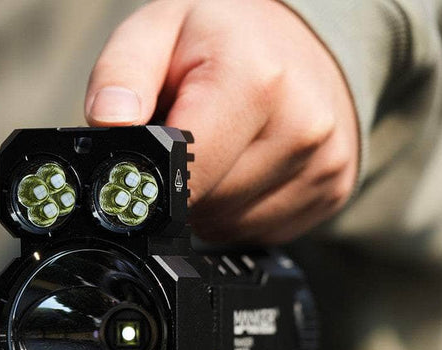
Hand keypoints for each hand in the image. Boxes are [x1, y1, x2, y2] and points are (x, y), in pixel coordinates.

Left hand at [85, 0, 358, 242]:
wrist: (306, 36)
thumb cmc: (225, 33)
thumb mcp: (159, 28)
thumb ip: (121, 73)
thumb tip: (107, 121)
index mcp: (255, 83)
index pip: (185, 175)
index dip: (151, 181)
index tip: (144, 163)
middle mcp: (302, 129)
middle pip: (205, 205)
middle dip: (179, 183)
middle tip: (185, 134)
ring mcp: (324, 166)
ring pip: (228, 224)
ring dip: (207, 199)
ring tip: (216, 145)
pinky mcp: (334, 191)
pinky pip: (257, 229)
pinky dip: (238, 207)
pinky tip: (242, 163)